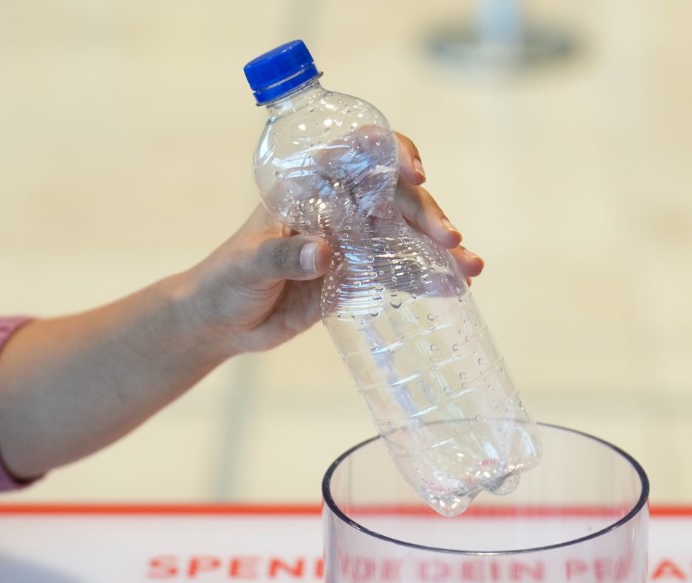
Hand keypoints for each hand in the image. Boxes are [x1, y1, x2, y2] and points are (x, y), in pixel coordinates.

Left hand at [188, 131, 484, 355]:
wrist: (221, 322)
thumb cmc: (225, 281)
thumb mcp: (247, 266)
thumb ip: (283, 257)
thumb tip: (323, 252)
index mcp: (310, 184)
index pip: (357, 152)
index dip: (391, 153)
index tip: (414, 172)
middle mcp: (339, 203)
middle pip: (394, 194)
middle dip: (426, 212)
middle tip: (449, 239)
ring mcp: (354, 238)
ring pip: (406, 231)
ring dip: (441, 247)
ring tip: (470, 268)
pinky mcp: (361, 272)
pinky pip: (401, 270)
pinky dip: (428, 277)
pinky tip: (455, 287)